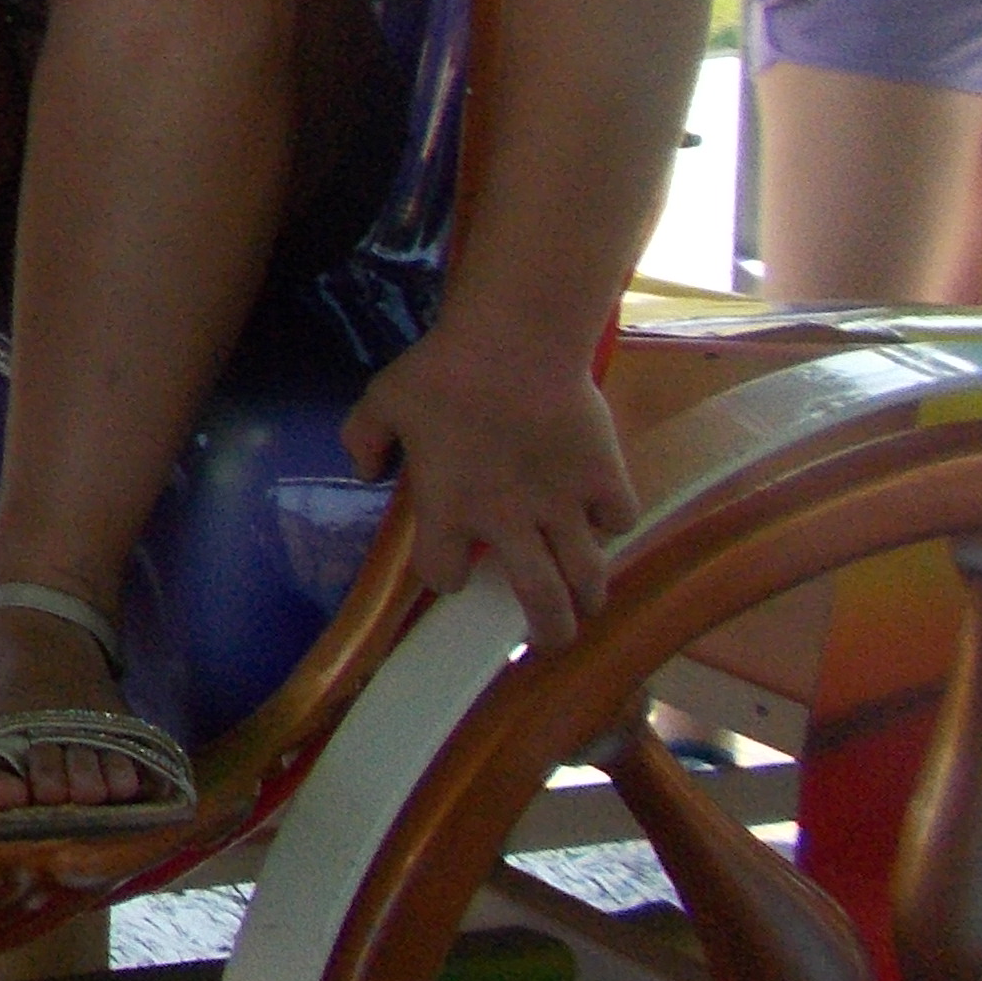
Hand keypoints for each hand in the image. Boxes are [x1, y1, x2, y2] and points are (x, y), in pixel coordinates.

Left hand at [339, 323, 637, 646]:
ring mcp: (562, 503)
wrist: (514, 340)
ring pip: (587, 575)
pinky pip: (619, 520)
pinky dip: (613, 524)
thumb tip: (362, 471)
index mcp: (450, 508)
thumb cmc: (443, 370)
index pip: (442, 575)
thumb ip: (362, 437)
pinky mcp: (604, 477)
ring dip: (588, 596)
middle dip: (547, 631)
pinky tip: (602, 519)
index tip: (451, 569)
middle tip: (547, 640)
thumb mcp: (382, 398)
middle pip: (540, 600)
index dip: (445, 576)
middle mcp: (509, 520)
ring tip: (586, 604)